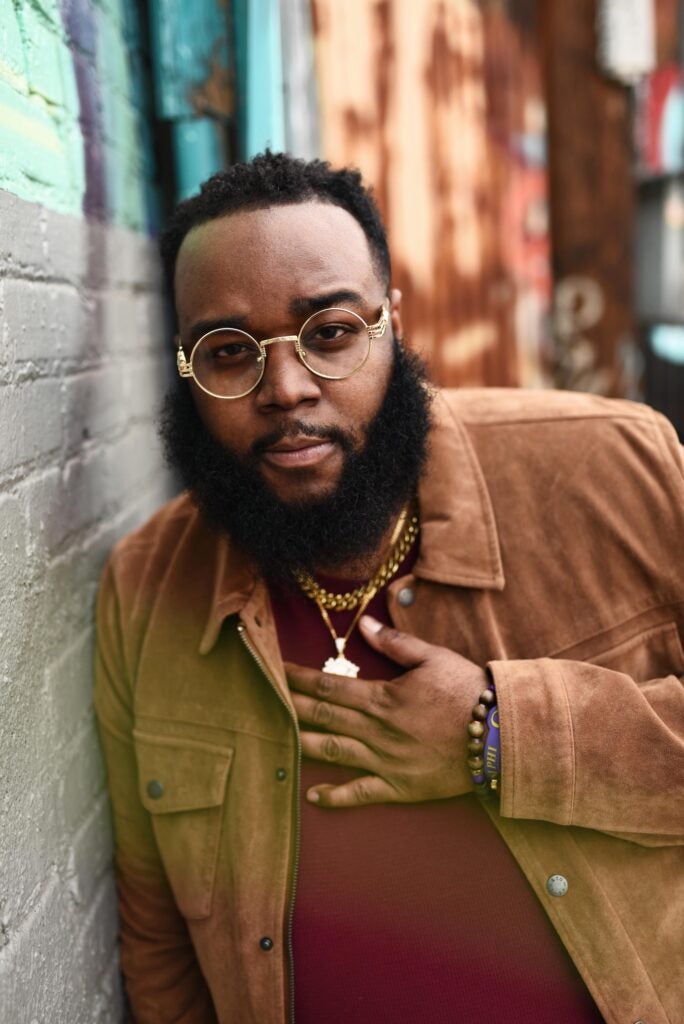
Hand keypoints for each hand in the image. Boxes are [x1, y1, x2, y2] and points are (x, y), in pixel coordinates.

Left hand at [286, 615, 487, 807]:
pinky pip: (361, 794)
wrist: (502, 736)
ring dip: (301, 745)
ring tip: (274, 740)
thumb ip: (396, 643)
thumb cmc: (469, 692)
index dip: (298, 678)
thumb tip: (364, 625)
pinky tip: (313, 796)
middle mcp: (377, 730)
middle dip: (290, 706)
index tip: (274, 671)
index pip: (329, 685)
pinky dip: (336, 796)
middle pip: (322, 717)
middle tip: (261, 701)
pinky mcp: (400, 787)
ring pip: (333, 752)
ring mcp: (386, 761)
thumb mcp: (434, 657)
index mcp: (382, 697)